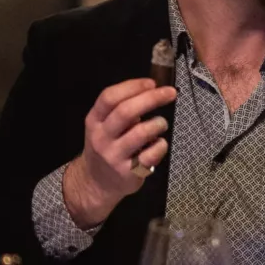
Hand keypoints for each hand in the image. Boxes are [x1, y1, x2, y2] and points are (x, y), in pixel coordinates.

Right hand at [63, 78, 176, 228]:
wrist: (96, 182)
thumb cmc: (107, 146)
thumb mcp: (103, 125)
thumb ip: (120, 108)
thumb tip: (151, 89)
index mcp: (94, 120)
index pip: (109, 97)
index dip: (132, 86)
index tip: (151, 83)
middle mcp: (102, 137)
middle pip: (126, 112)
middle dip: (151, 98)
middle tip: (170, 92)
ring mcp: (114, 156)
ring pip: (141, 133)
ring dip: (158, 123)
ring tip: (161, 123)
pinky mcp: (128, 173)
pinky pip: (150, 155)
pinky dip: (161, 145)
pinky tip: (160, 143)